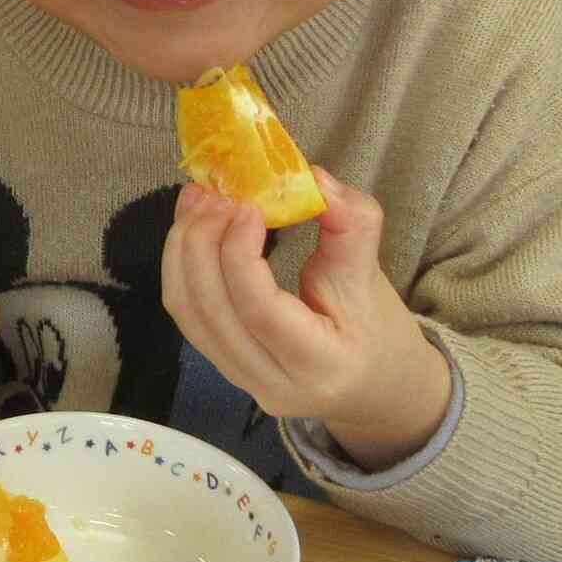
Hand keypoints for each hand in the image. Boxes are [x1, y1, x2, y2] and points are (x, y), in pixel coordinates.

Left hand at [161, 169, 452, 465]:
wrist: (376, 383)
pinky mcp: (224, 367)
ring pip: (187, 314)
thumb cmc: (378, 329)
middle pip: (210, 312)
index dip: (240, 253)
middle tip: (215, 193)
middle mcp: (273, 385)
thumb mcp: (373, 274)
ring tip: (198, 200)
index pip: (260, 310)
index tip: (246, 204)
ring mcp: (242, 382)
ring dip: (182, 250)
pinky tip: (194, 226)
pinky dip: (182, 266)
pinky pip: (188, 316)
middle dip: (200, 242)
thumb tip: (313, 176)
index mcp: (321, 365)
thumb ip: (350, 222)